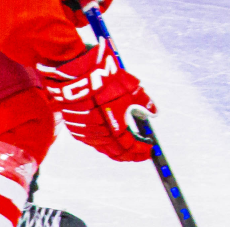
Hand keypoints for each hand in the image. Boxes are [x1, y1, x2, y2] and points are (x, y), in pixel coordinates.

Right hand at [36, 42, 154, 161]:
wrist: (79, 76)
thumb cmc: (107, 82)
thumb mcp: (133, 90)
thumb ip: (145, 103)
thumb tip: (154, 112)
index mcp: (115, 130)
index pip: (130, 149)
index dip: (141, 151)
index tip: (149, 149)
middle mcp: (99, 136)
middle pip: (116, 153)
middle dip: (130, 154)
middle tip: (139, 151)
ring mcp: (85, 134)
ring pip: (103, 148)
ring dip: (116, 147)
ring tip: (126, 143)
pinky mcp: (75, 128)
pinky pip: (91, 140)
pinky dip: (103, 140)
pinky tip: (109, 135)